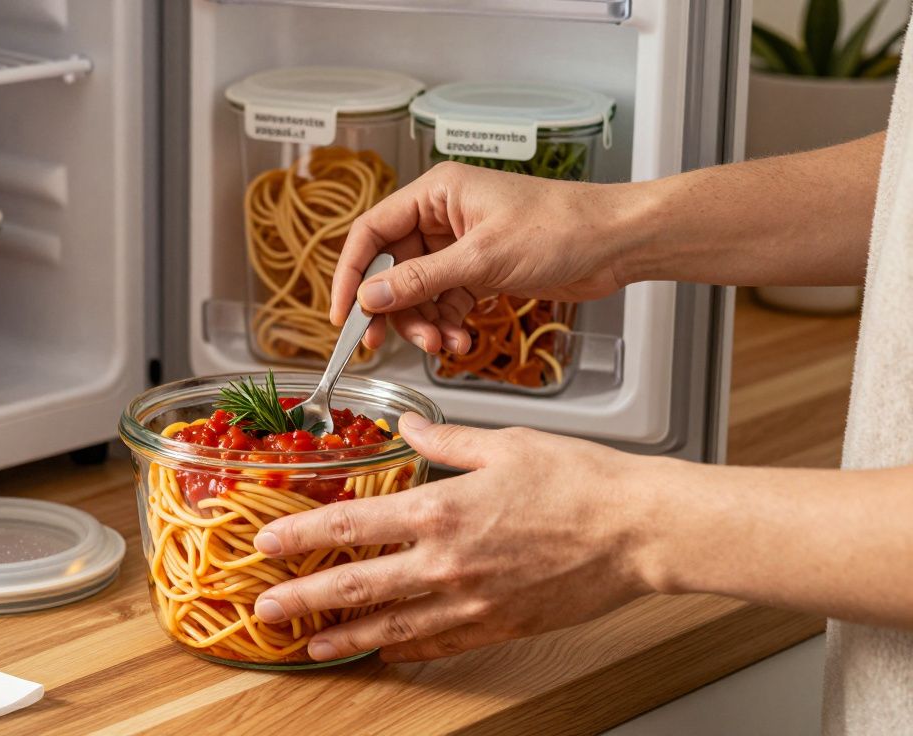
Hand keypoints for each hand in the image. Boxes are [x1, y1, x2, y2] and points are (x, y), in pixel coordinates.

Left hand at [251, 413, 658, 661]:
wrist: (640, 530)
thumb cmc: (581, 480)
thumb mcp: (504, 443)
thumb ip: (444, 441)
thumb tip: (407, 425)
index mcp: (442, 509)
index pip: (351, 525)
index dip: (301, 535)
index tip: (266, 542)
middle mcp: (448, 561)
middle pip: (357, 585)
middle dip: (304, 599)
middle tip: (265, 610)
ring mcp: (472, 600)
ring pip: (392, 625)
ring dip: (344, 636)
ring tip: (309, 647)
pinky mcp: (499, 624)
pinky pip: (441, 643)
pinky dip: (406, 649)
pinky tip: (384, 652)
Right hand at [331, 161, 632, 353]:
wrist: (616, 242)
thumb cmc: (562, 227)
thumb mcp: (482, 259)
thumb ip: (421, 280)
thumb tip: (371, 298)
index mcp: (436, 194)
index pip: (372, 232)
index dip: (352, 274)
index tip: (343, 314)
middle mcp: (443, 216)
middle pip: (393, 268)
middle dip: (394, 309)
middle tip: (386, 344)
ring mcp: (461, 245)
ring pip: (419, 292)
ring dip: (425, 323)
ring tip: (444, 345)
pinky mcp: (481, 270)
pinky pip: (447, 302)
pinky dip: (449, 325)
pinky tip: (461, 341)